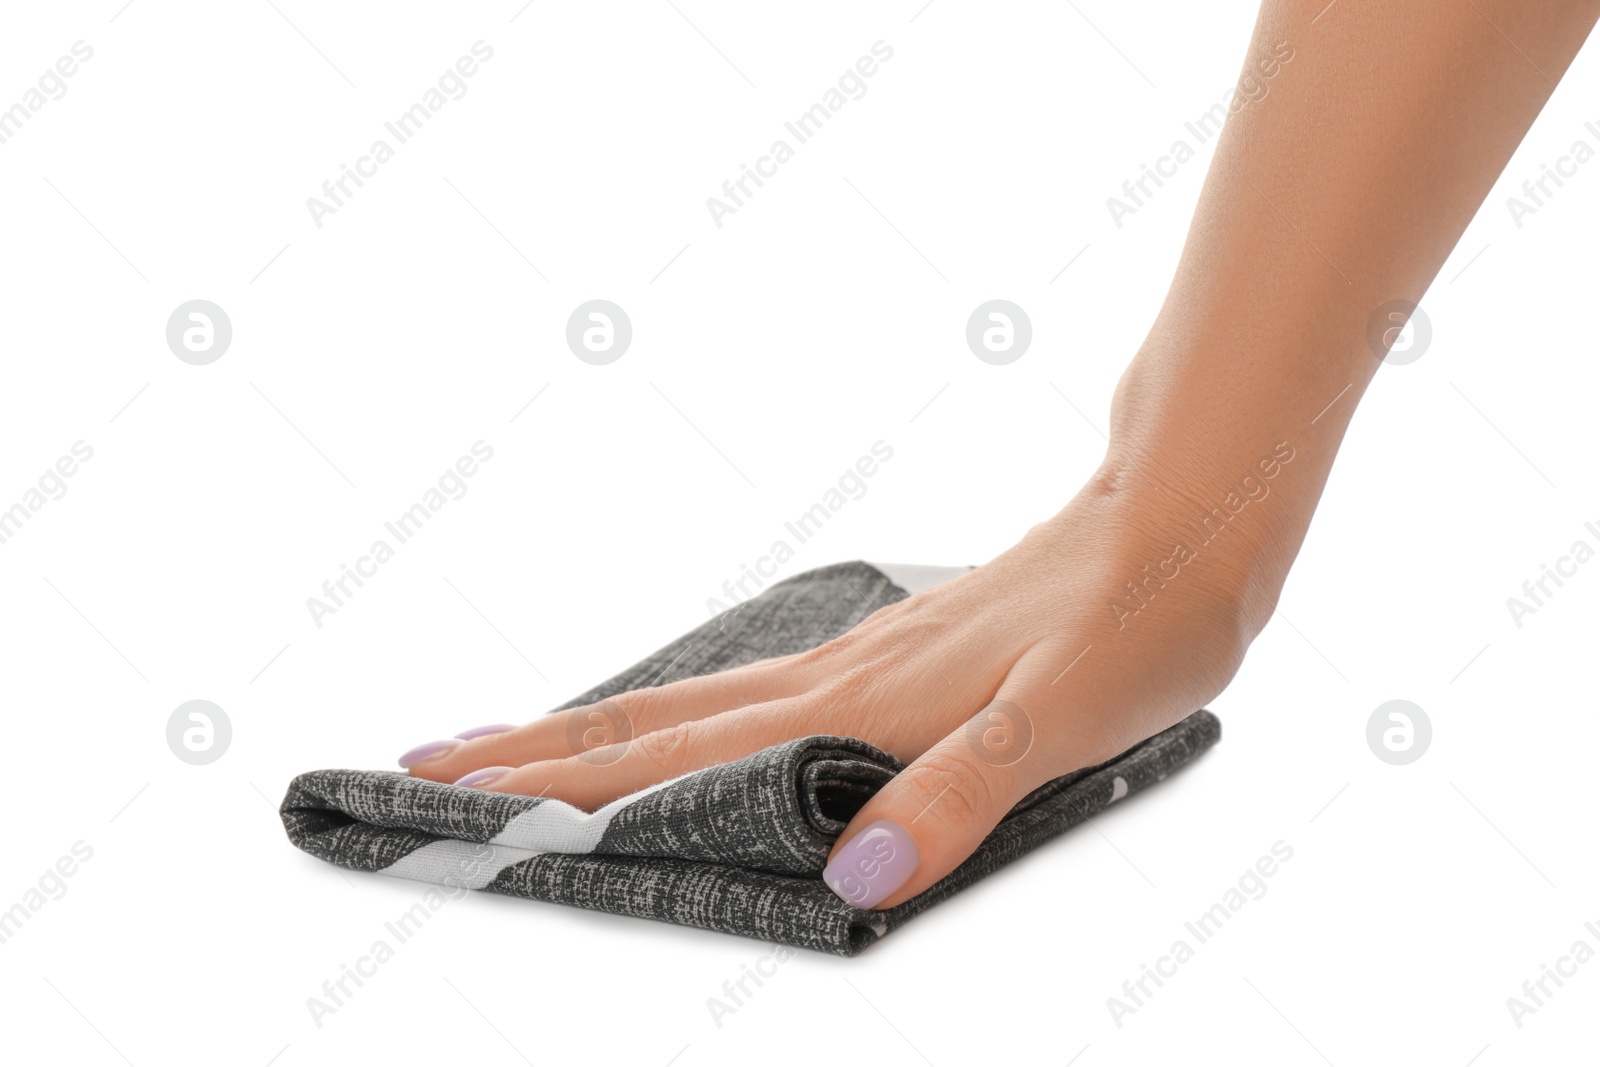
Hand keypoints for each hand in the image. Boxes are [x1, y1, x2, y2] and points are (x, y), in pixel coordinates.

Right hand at [400, 462, 1272, 910]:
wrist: (1185, 516)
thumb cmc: (1139, 617)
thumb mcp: (1065, 721)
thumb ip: (960, 797)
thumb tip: (853, 880)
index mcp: (862, 703)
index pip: (682, 752)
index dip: (569, 781)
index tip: (460, 797)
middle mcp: (840, 676)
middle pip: (656, 718)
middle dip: (535, 751)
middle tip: (429, 768)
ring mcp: (862, 658)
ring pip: (698, 699)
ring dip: (593, 728)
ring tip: (514, 746)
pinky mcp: (894, 652)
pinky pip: (757, 690)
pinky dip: (683, 713)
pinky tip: (683, 722)